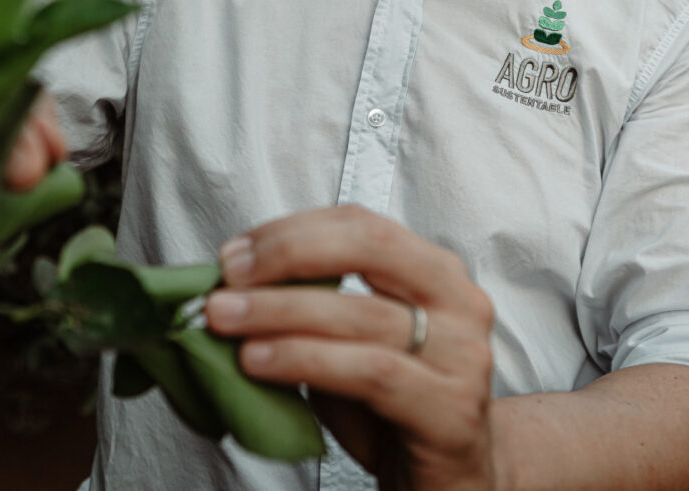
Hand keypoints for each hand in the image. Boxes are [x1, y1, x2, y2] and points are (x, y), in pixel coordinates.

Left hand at [205, 205, 497, 490]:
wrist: (453, 481)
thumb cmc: (394, 407)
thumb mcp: (346, 343)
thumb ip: (309, 309)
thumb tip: (231, 288)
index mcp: (434, 271)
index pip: (359, 224)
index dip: (291, 231)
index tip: (234, 254)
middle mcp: (458, 302)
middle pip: (368, 249)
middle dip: (287, 255)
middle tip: (228, 278)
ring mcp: (462, 355)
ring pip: (361, 314)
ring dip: (280, 311)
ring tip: (227, 320)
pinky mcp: (451, 409)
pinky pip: (370, 371)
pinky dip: (305, 359)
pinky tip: (260, 361)